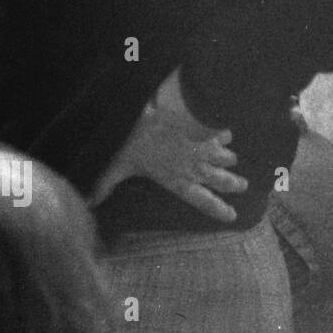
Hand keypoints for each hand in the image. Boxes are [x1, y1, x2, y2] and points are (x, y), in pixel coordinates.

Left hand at [92, 68, 247, 222]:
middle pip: (221, 181)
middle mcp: (196, 168)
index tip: (233, 216)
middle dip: (233, 184)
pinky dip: (224, 132)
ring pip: (226, 158)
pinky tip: (226, 130)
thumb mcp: (117, 164)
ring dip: (230, 159)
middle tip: (244, 186)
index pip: (201, 200)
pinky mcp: (208, 130)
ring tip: (234, 159)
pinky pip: (221, 133)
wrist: (162, 116)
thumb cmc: (138, 143)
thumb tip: (89, 202)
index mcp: (177, 180)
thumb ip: (105, 183)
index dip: (217, 209)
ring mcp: (205, 149)